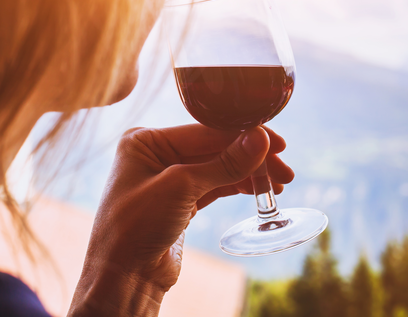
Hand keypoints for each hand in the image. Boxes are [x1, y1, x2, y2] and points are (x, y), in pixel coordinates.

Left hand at [68, 124, 293, 316]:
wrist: (123, 277)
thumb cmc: (135, 228)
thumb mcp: (181, 188)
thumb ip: (224, 163)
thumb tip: (261, 138)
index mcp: (146, 140)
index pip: (206, 130)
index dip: (244, 135)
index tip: (277, 142)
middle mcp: (157, 153)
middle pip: (216, 147)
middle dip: (252, 157)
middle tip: (284, 170)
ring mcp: (169, 176)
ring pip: (220, 166)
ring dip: (249, 173)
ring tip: (280, 183)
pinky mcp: (181, 199)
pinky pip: (217, 184)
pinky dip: (239, 185)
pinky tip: (259, 189)